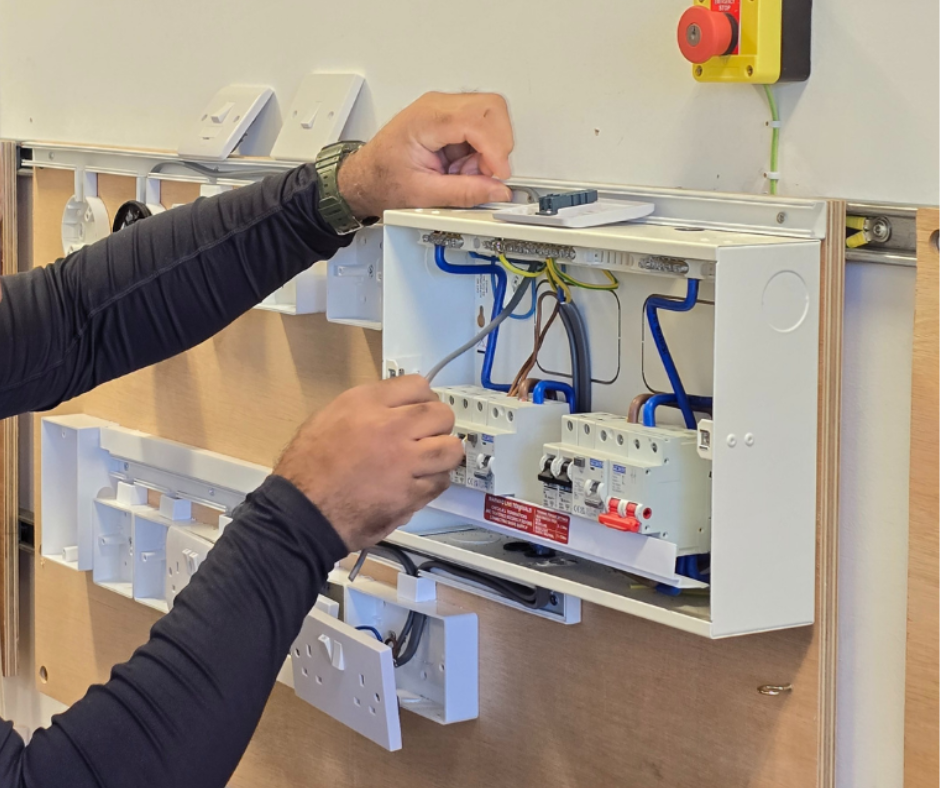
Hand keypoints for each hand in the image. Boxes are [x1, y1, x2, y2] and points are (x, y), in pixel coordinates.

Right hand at [274, 375, 463, 551]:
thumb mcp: (329, 417)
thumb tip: (398, 409)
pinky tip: (417, 483)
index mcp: (367, 403)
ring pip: (451, 449)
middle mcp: (391, 427)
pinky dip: (433, 481)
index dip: (422, 400)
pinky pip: (440, 481)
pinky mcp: (411, 494)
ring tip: (427, 461)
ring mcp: (405, 462)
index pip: (418, 386)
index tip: (417, 413)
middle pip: (441, 415)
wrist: (302, 513)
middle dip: (437, 425)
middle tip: (425, 438)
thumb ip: (368, 408)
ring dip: (442, 454)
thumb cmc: (306, 466)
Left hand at [338, 92, 513, 218]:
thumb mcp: (424, 194)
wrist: (365, 178)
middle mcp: (437, 106)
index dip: (495, 149)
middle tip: (486, 173)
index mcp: (426, 119)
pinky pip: (482, 129)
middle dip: (497, 145)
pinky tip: (461, 168)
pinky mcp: (451, 119)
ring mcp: (445, 109)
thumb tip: (497, 191)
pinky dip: (481, 152)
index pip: (477, 119)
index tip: (499, 174)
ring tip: (465, 173)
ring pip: (491, 117)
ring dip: (488, 151)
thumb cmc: (382, 179)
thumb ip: (465, 192)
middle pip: (492, 108)